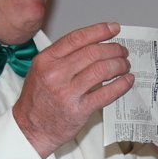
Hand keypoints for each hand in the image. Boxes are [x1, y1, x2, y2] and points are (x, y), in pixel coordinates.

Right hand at [13, 22, 133, 157]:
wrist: (30, 129)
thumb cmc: (36, 101)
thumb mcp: (40, 70)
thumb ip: (62, 57)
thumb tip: (93, 44)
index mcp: (46, 60)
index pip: (77, 38)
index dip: (99, 31)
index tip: (113, 29)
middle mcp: (55, 74)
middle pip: (93, 53)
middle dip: (113, 49)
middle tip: (122, 51)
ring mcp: (67, 93)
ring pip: (102, 70)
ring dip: (119, 65)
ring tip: (124, 65)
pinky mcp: (79, 110)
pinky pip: (107, 93)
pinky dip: (121, 85)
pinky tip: (127, 81)